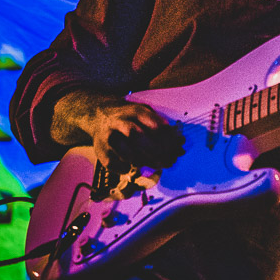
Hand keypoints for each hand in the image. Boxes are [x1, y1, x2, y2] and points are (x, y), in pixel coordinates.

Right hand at [53, 91, 183, 172]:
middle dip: (156, 152)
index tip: (177, 151)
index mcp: (136, 111)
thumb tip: (180, 146)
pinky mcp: (101, 151)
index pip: (155, 126)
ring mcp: (109, 137)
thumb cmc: (130, 118)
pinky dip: (127, 168)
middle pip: (138, 137)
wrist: (99, 115)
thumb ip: (162, 127)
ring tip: (152, 163)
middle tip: (168, 162)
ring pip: (127, 153)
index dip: (169, 141)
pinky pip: (116, 164)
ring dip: (143, 161)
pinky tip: (133, 165)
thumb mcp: (145, 114)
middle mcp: (121, 122)